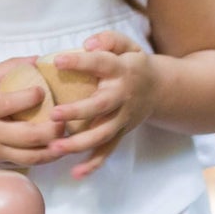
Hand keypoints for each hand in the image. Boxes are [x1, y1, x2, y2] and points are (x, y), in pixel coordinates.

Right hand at [0, 58, 63, 168]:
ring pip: (31, 156)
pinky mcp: (0, 163)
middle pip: (27, 135)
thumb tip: (38, 59)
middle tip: (64, 117)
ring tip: (66, 136)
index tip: (43, 91)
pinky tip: (57, 148)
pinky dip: (45, 157)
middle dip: (52, 128)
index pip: (9, 104)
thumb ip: (9, 68)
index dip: (30, 97)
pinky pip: (27, 163)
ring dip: (54, 148)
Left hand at [47, 33, 161, 179]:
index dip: (80, 62)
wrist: (160, 89)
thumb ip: (108, 39)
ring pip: (102, 134)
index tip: (57, 60)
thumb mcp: (126, 44)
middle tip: (54, 114)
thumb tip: (87, 45)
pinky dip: (94, 163)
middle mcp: (122, 97)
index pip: (100, 64)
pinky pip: (108, 151)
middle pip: (101, 106)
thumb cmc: (131, 63)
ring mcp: (122, 118)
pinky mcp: (121, 133)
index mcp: (121, 70)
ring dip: (80, 143)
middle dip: (78, 111)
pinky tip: (76, 173)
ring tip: (55, 147)